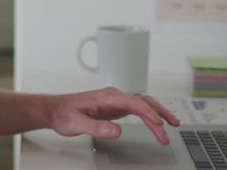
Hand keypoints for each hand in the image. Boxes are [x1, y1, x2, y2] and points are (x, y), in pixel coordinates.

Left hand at [47, 87, 179, 143]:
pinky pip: (137, 110)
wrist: (54, 110)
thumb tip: (117, 131)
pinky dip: (149, 116)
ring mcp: (116, 101)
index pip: (133, 102)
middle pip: (143, 101)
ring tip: (172, 126)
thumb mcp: (77, 123)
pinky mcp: (115, 108)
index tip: (158, 123)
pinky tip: (156, 124)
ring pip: (143, 104)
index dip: (148, 112)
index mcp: (107, 96)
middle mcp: (114, 96)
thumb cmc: (63, 113)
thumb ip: (96, 127)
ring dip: (158, 114)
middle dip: (159, 113)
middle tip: (171, 128)